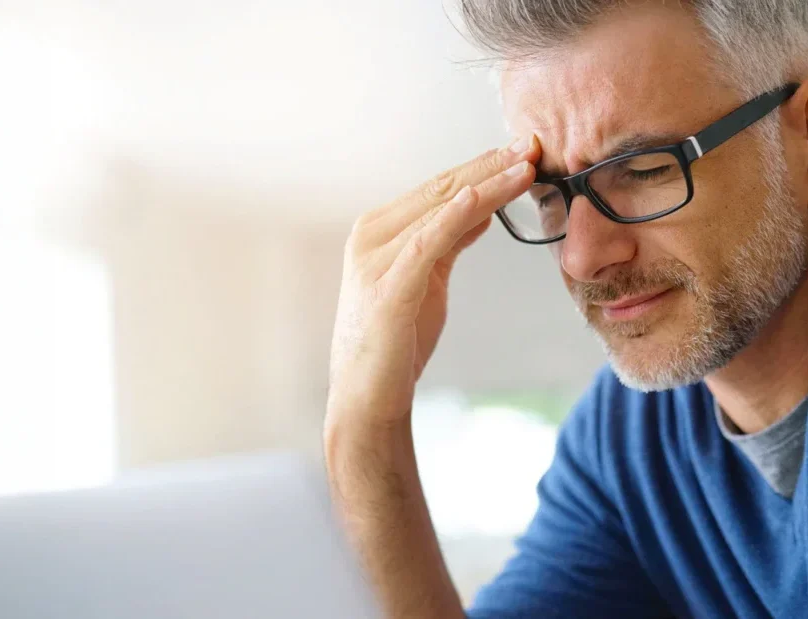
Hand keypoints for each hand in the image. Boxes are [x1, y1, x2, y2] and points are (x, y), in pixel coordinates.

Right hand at [327, 136, 540, 427]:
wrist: (366, 395)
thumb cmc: (397, 339)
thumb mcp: (428, 278)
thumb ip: (449, 239)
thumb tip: (483, 203)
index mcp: (378, 230)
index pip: (438, 188)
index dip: (481, 166)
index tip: (520, 150)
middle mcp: (371, 236)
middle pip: (440, 190)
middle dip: (489, 165)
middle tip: (531, 144)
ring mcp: (375, 261)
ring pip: (439, 210)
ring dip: (485, 185)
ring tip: (524, 166)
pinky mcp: (386, 290)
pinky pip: (425, 245)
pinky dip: (451, 218)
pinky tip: (478, 198)